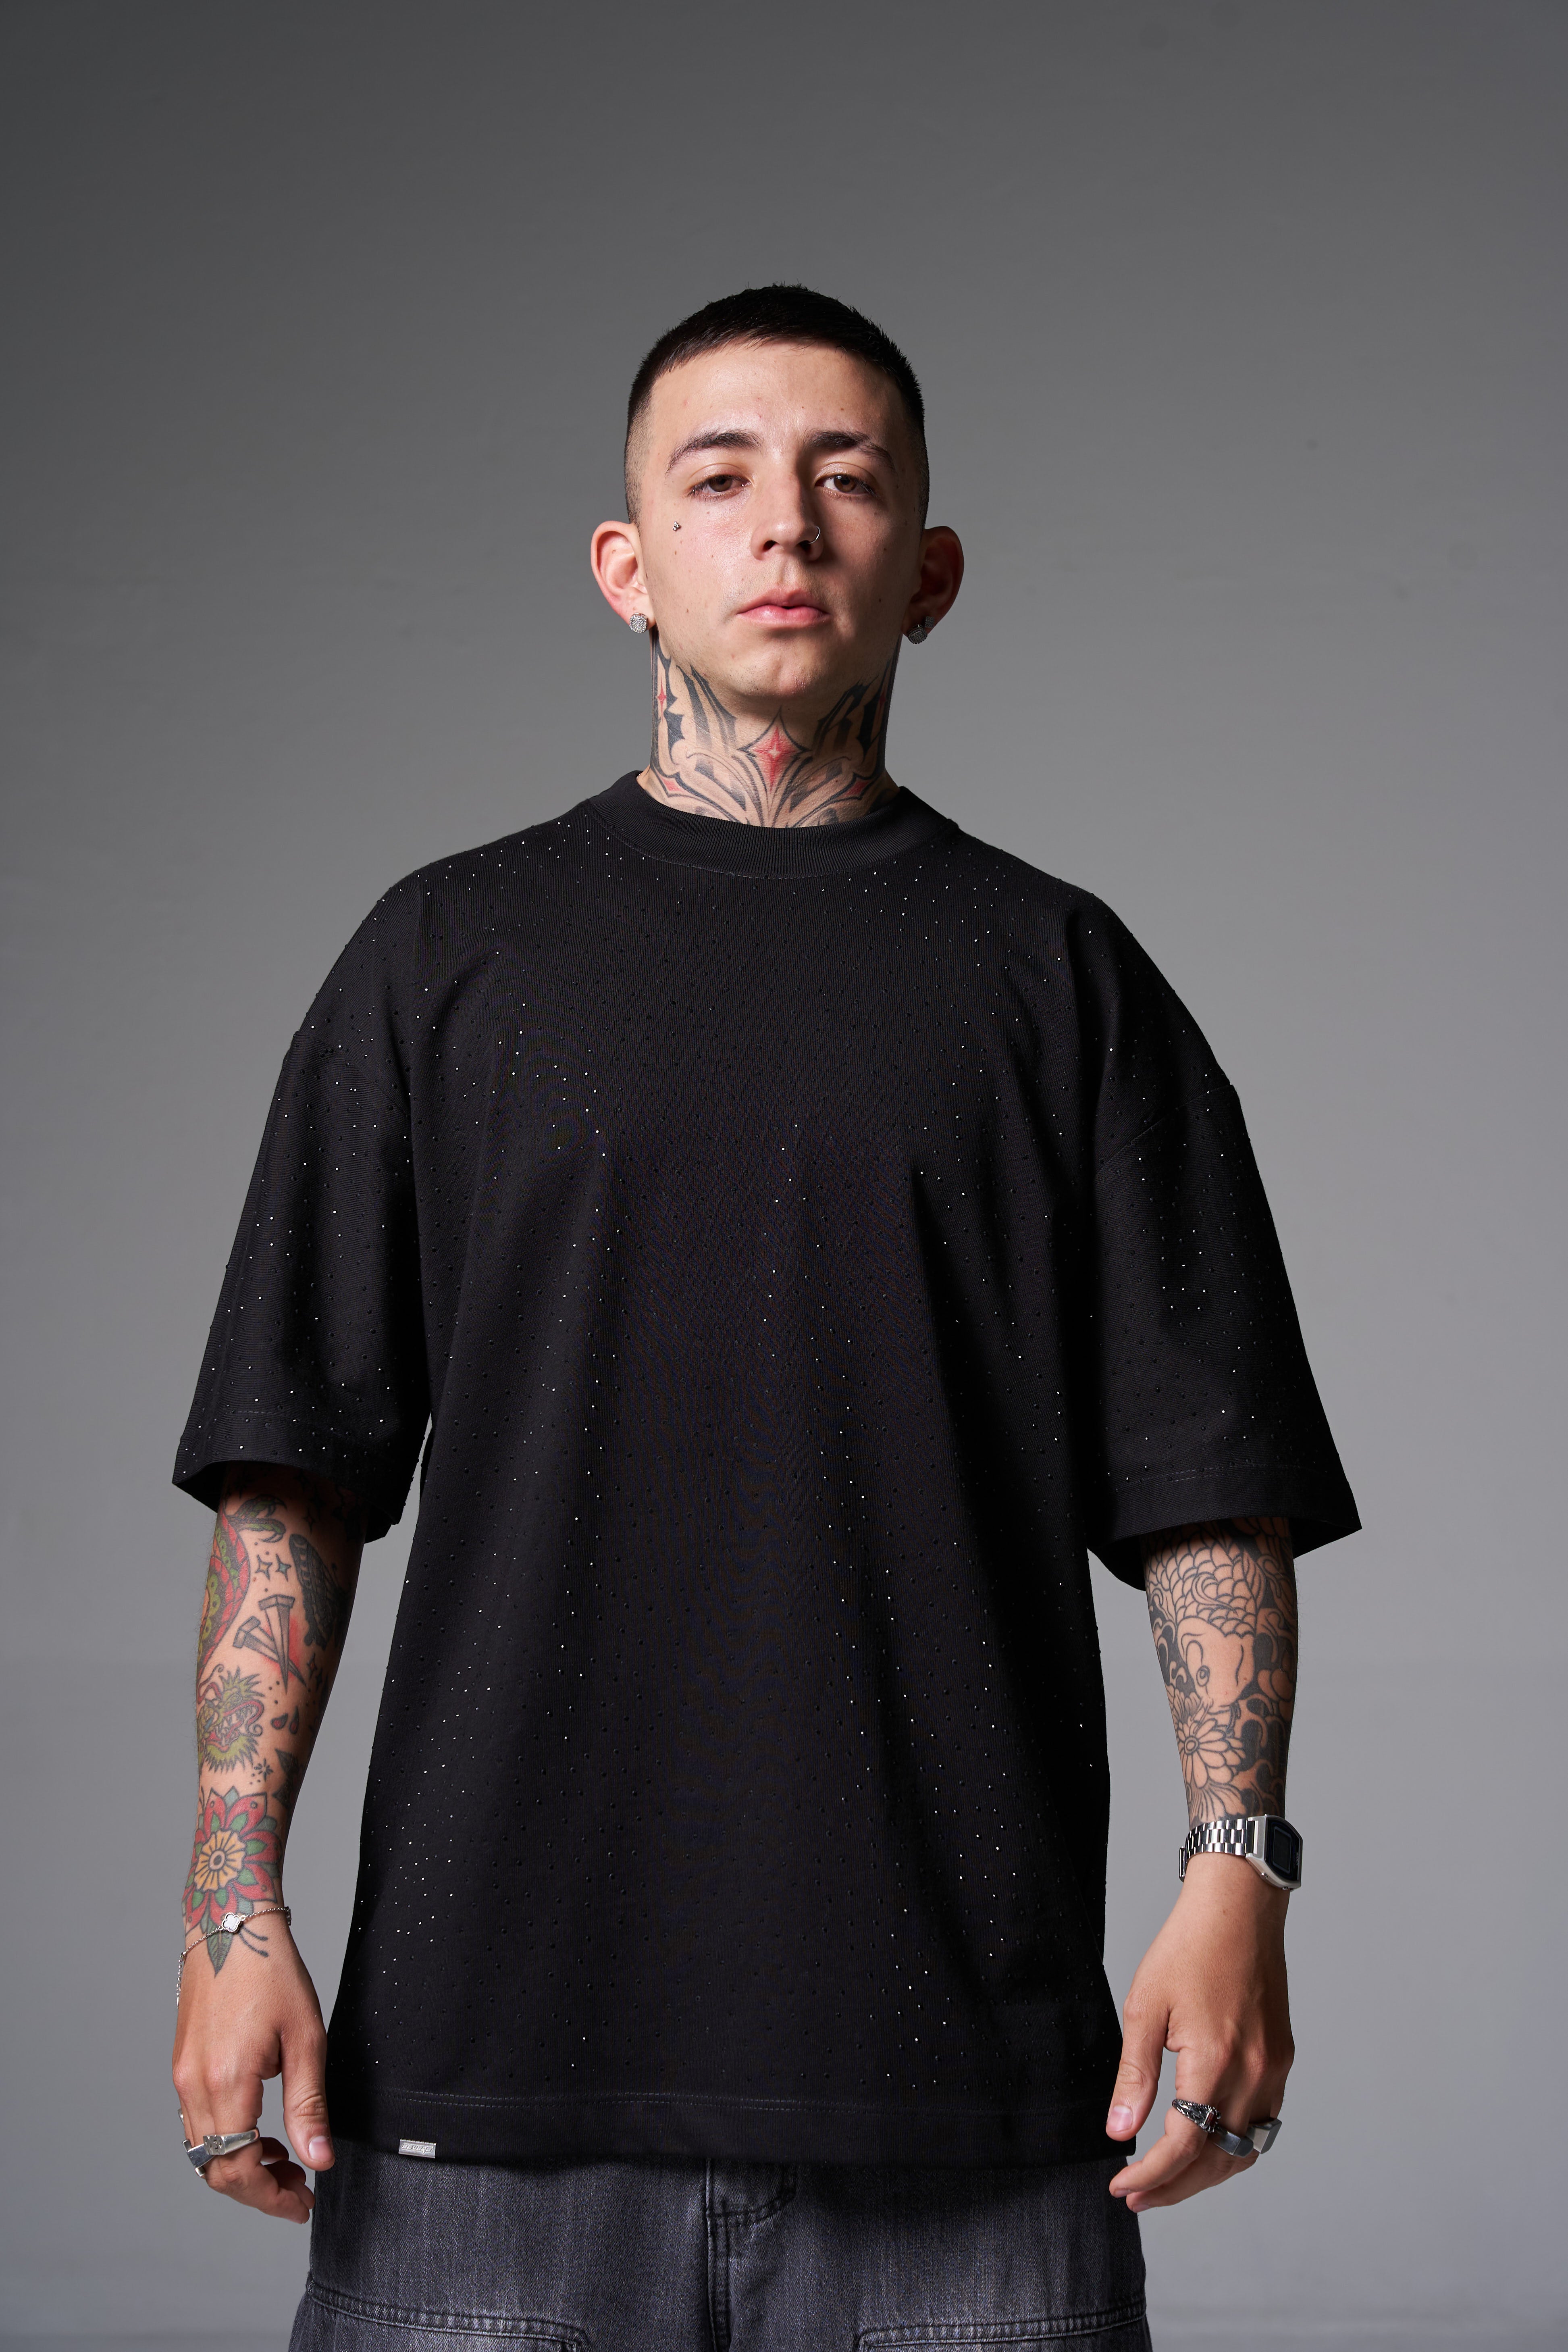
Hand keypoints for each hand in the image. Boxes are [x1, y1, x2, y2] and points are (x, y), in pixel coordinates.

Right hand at [172, 1920, 332, 2223]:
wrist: (230, 1926)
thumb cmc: (272, 1972)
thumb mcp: (306, 2038)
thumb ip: (309, 2105)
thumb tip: (319, 2160)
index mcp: (226, 2083)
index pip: (239, 2169)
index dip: (272, 2198)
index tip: (303, 2204)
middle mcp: (194, 2087)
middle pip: (217, 2170)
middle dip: (258, 2191)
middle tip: (299, 2188)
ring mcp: (183, 2078)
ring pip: (204, 2152)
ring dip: (241, 2167)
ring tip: (285, 2160)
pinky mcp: (182, 2067)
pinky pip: (198, 2125)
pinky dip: (227, 2141)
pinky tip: (260, 2130)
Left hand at [1106, 1853, 1292, 2211]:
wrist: (1239, 1909)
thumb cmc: (1189, 1947)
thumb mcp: (1145, 2007)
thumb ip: (1135, 2075)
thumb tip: (1119, 2132)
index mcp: (1216, 2062)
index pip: (1184, 2147)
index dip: (1150, 2175)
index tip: (1119, 2186)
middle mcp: (1254, 2075)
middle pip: (1217, 2160)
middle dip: (1174, 2188)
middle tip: (1135, 2196)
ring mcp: (1274, 2071)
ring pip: (1245, 2151)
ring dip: (1205, 2175)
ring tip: (1165, 2182)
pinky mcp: (1282, 2061)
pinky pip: (1262, 2125)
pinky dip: (1233, 2147)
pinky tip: (1206, 2147)